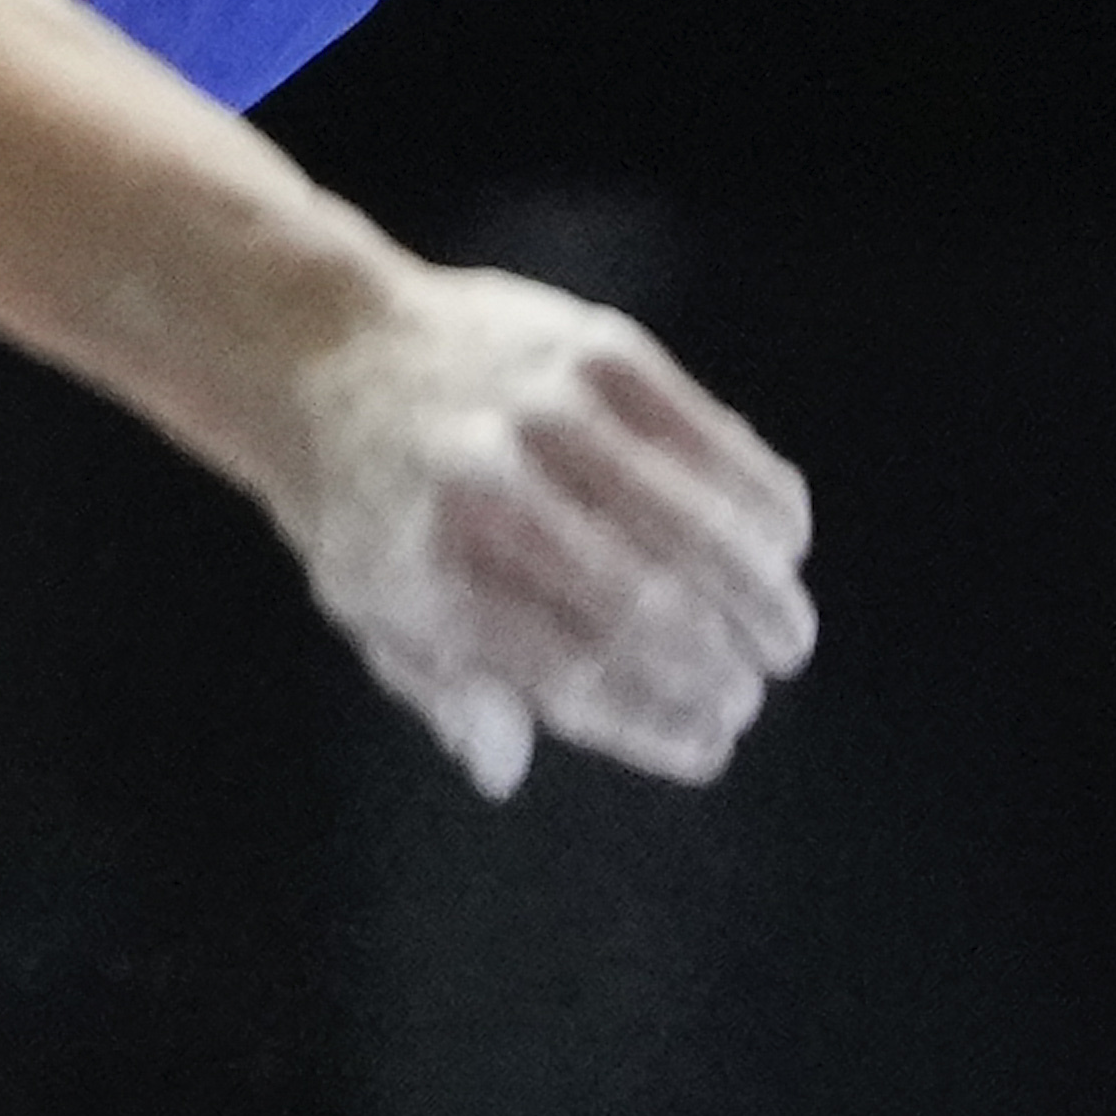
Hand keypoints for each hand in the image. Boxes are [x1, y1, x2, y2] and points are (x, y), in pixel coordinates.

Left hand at [263, 257, 815, 792]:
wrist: (327, 342)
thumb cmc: (363, 504)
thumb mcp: (367, 608)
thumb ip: (442, 689)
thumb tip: (505, 772)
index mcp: (420, 570)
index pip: (570, 676)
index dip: (655, 724)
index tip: (708, 747)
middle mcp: (484, 485)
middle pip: (644, 604)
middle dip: (719, 668)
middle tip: (751, 695)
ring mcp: (549, 409)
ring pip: (697, 521)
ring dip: (762, 593)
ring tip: (788, 639)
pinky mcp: (600, 349)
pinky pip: (714, 437)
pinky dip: (762, 498)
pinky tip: (784, 541)